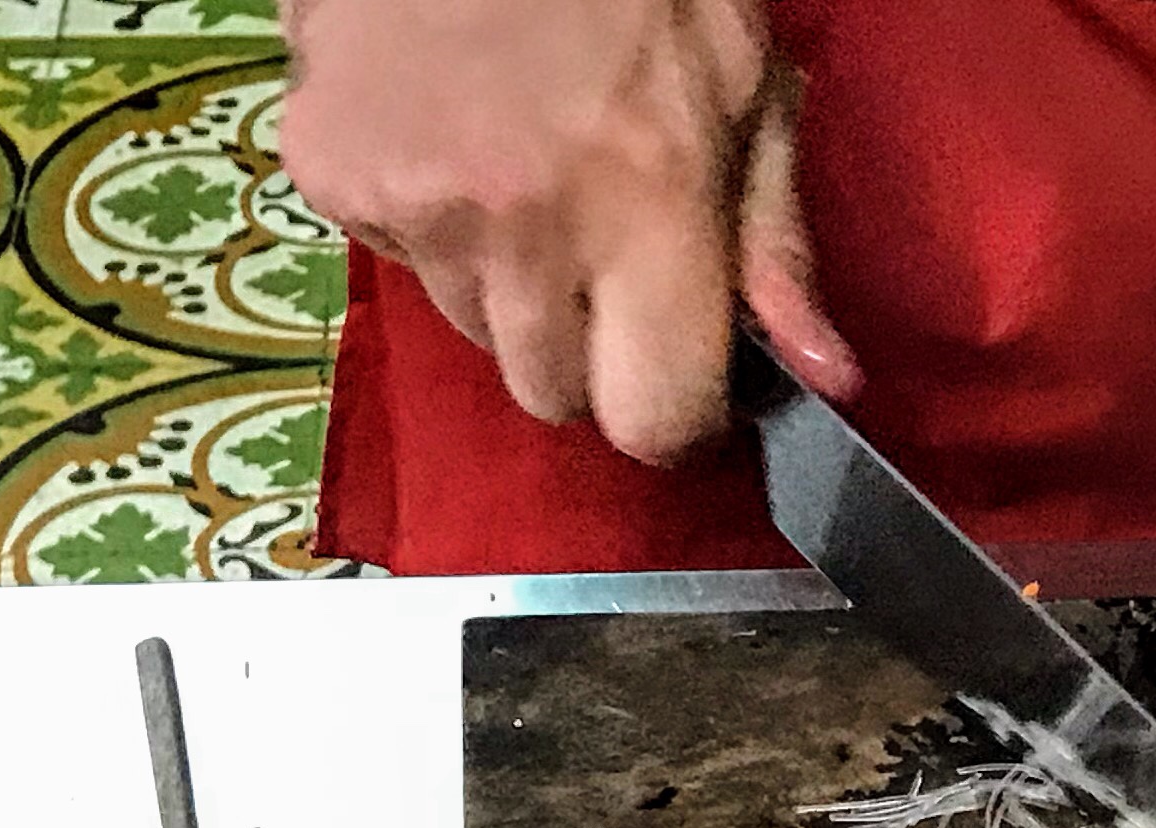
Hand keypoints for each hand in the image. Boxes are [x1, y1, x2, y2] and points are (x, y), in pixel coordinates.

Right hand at [278, 0, 856, 463]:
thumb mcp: (739, 78)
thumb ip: (772, 239)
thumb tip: (826, 379)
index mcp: (645, 204)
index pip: (650, 419)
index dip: (669, 409)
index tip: (676, 366)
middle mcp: (523, 225)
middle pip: (550, 395)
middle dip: (580, 343)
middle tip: (593, 236)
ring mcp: (414, 205)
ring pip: (470, 330)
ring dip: (501, 279)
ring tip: (517, 158)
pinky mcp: (329, 171)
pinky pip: (392, 260)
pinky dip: (423, 216)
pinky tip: (446, 127)